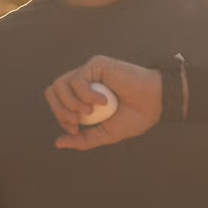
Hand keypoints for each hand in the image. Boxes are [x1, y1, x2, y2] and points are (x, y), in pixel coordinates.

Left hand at [44, 54, 161, 150]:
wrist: (155, 105)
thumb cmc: (134, 117)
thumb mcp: (104, 133)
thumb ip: (82, 139)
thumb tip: (57, 143)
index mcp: (82, 95)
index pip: (57, 102)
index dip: (60, 117)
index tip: (76, 129)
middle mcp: (83, 81)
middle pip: (52, 91)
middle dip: (59, 110)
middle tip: (76, 122)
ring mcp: (89, 71)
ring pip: (59, 85)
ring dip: (71, 104)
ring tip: (89, 112)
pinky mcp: (96, 64)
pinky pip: (78, 80)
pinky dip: (87, 96)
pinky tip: (104, 101)